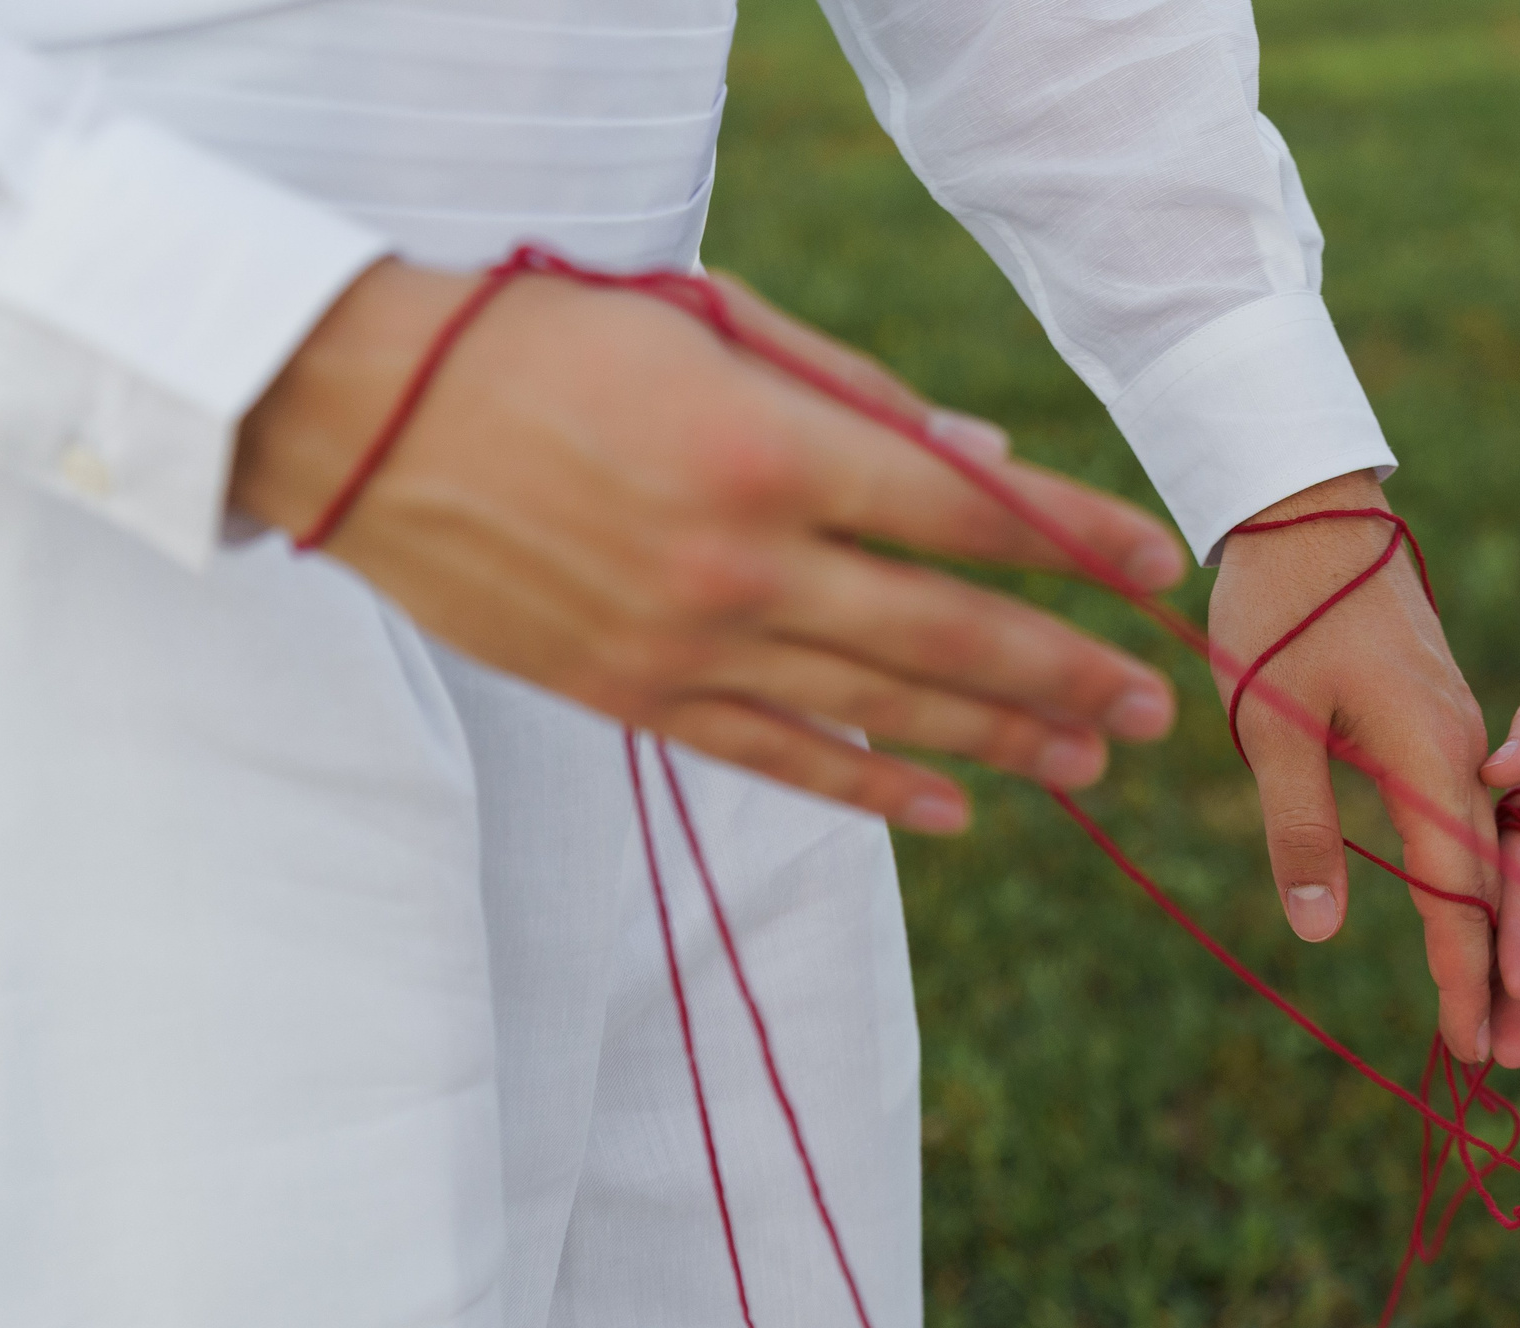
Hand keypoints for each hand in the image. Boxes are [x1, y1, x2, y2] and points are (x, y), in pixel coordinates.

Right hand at [232, 260, 1188, 833]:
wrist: (364, 418)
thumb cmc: (548, 341)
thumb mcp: (711, 327)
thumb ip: (856, 398)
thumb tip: (980, 458)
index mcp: (772, 448)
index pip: (967, 511)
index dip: (1073, 540)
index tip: (1155, 567)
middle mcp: (746, 561)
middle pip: (949, 633)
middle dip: (1067, 671)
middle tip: (1155, 707)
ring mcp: (691, 642)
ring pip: (880, 709)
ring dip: (998, 740)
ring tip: (1090, 761)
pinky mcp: (639, 696)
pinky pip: (780, 756)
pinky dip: (871, 785)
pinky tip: (951, 808)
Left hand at [1208, 471, 1496, 1060]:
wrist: (1310, 506)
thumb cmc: (1281, 609)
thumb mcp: (1274, 727)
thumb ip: (1301, 826)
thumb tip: (1322, 929)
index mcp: (1430, 756)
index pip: (1457, 892)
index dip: (1466, 975)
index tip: (1472, 1047)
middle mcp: (1463, 749)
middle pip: (1486, 882)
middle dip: (1492, 973)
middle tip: (1493, 1056)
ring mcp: (1457, 729)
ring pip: (1481, 849)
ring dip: (1484, 928)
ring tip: (1489, 1001)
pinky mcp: (1439, 714)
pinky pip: (1468, 811)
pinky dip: (1471, 872)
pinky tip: (1465, 907)